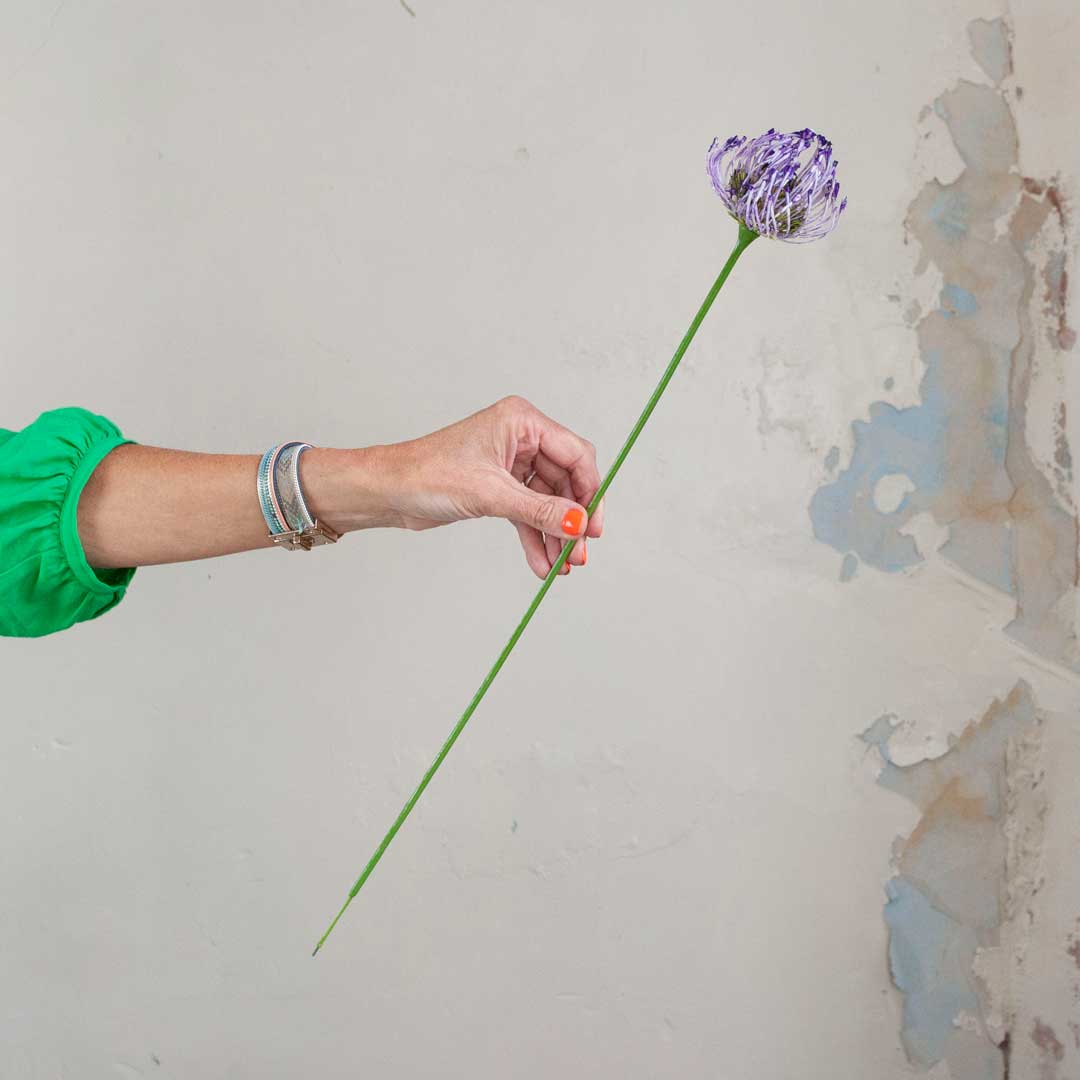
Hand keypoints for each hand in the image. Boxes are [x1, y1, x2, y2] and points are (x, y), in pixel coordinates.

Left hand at [375, 396, 603, 577]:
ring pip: (547, 502)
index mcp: (522, 422)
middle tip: (579, 555)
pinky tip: (542, 563)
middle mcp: (520, 439)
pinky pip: (528, 513)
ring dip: (555, 535)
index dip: (589, 491)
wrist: (389, 491)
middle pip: (565, 482)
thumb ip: (540, 510)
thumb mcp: (491, 494)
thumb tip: (579, 525)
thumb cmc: (428, 474)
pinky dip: (535, 537)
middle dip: (571, 521)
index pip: (575, 454)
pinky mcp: (499, 487)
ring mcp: (510, 463)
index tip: (592, 527)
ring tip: (561, 566)